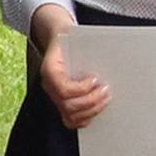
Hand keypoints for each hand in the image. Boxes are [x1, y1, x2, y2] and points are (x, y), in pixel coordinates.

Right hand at [31, 6, 107, 129]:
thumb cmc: (66, 39)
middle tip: (106, 91)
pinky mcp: (62, 103)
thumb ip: (84, 45)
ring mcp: (54, 96)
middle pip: (67, 105)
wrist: (58, 39)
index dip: (81, 89)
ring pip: (70, 116)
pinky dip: (86, 118)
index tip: (95, 80)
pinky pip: (71, 120)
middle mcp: (49, 86)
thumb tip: (105, 51)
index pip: (63, 89)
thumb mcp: (70, 35)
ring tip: (105, 98)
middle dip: (91, 101)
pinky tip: (96, 108)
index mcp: (49, 70)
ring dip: (92, 110)